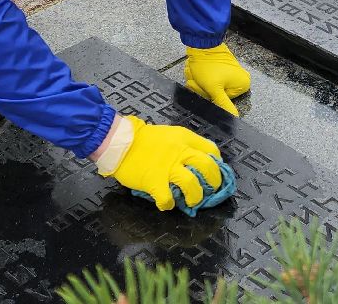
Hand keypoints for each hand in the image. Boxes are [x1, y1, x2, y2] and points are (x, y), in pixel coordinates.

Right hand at [100, 115, 230, 212]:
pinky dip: (168, 204)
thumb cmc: (143, 139)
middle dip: (214, 182)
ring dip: (195, 197)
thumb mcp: (170, 134)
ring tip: (192, 202)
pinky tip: (167, 204)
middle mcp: (180, 152)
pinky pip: (167, 198)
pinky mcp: (155, 181)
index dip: (217, 164)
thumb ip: (183, 145)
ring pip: (192, 184)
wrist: (121, 141)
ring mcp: (168, 167)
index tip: (213, 172)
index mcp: (185, 139)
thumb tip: (196, 161)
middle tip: (210, 191)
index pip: (211, 150)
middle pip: (208, 168)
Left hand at [183, 43, 249, 115]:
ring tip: (197, 74)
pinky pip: (211, 78)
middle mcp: (241, 78)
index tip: (207, 87)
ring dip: (201, 83)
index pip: (224, 101)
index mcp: (243, 84)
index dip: (212, 96)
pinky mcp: (223, 67)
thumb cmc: (208, 65)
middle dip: (205, 89)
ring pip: (213, 87)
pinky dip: (203, 77)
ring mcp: (232, 71)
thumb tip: (234, 118)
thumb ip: (224, 104)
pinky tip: (199, 71)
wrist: (201, 44)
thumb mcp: (214, 89)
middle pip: (219, 94)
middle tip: (200, 80)